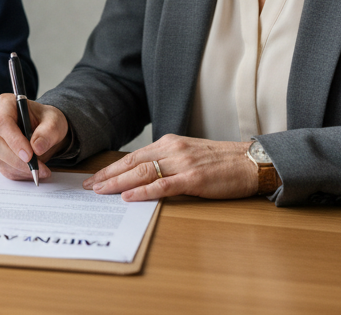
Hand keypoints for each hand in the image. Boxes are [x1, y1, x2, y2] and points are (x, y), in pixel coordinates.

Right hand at [0, 94, 67, 181]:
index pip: (2, 122)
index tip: (29, 156)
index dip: (14, 140)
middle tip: (38, 168)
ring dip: (20, 169)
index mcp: (5, 104)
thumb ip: (48, 132)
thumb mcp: (54, 121)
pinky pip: (2, 168)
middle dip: (18, 160)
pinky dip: (19, 173)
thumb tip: (37, 148)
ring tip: (41, 171)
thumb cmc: (46, 120)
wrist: (43, 128)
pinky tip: (32, 171)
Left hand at [82, 134, 257, 200]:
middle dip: (108, 175)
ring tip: (101, 191)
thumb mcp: (190, 154)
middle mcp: (172, 149)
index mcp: (170, 143)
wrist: (250, 162)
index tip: (95, 178)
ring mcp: (182, 164)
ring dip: (118, 183)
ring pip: (143, 172)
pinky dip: (143, 191)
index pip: (133, 156)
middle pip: (132, 162)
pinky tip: (129, 197)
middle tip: (89, 187)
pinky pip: (163, 185)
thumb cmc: (221, 162)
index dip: (112, 167)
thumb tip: (143, 175)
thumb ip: (168, 161)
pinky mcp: (193, 179)